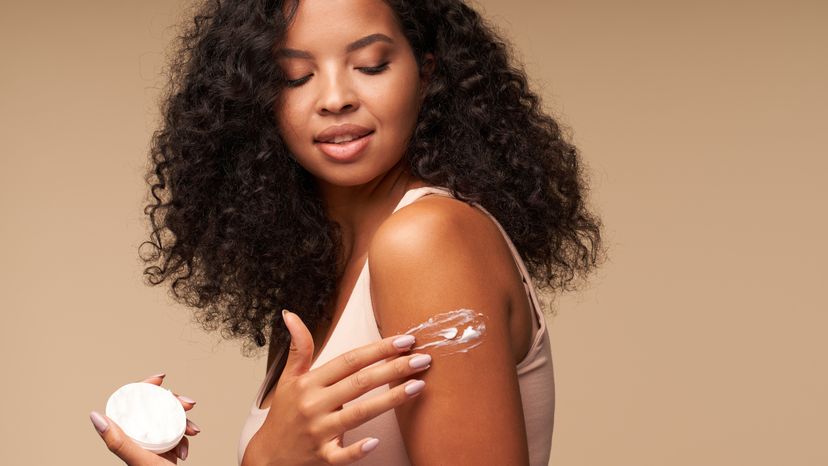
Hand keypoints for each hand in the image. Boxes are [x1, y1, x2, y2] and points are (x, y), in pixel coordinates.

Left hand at [90, 373, 200, 464]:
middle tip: (188, 404)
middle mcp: (137, 437)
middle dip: (175, 402)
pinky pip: (176, 433)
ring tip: (193, 430)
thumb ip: (119, 441)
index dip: (146, 385)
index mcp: (126, 435)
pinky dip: (185, 437)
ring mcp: (151, 442)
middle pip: (155, 407)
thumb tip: (95, 416)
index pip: (132, 401)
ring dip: (184, 420)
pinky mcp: (164, 448)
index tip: (161, 378)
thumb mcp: (140, 459)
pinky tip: (187, 447)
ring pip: (168, 418)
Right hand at [241, 310, 430, 465]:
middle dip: (393, 368)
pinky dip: (357, 449)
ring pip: (359, 413)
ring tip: (417, 386)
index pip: (350, 360)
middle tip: (421, 359)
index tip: (404, 340)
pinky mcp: (323, 456)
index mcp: (309, 383)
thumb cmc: (284, 416)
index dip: (378, 349)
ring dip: (390, 399)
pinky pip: (343, 454)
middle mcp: (314, 404)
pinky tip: (376, 441)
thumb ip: (298, 348)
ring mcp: (319, 431)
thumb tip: (292, 315)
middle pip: (360, 382)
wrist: (269, 457)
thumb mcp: (287, 379)